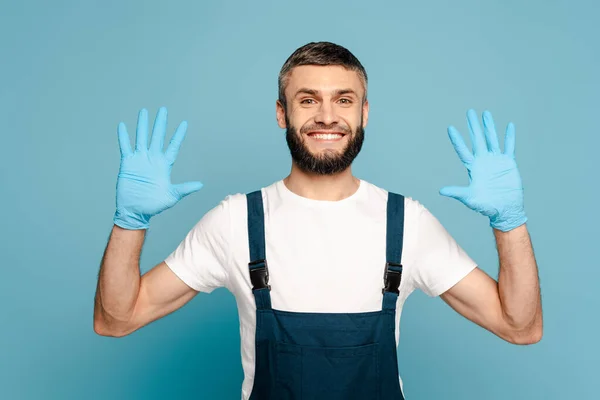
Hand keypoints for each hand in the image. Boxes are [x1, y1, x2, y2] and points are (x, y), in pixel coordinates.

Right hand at [113, 107, 202, 229]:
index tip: (184, 123)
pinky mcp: (128, 163)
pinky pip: (125, 146)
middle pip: (158, 136)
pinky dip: (124, 136)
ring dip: (143, 125)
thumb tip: (200, 185)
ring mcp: (140, 160)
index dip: (178, 135)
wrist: (136, 211)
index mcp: (164, 165)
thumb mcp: (172, 195)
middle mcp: (152, 159)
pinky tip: (123, 125)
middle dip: (160, 123)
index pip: (173, 146)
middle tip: (163, 109)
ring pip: (142, 137)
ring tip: (144, 111)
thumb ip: (185, 188)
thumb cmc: (154, 205)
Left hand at [439, 109, 526, 231]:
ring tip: (485, 114)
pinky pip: (509, 147)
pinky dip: (509, 137)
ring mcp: (496, 161)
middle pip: (477, 139)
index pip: (463, 150)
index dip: (457, 139)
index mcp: (473, 167)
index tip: (450, 127)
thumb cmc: (485, 206)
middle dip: (473, 126)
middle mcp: (484, 161)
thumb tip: (441, 191)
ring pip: (492, 139)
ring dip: (489, 127)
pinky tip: (509, 125)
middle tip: (469, 112)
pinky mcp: (508, 163)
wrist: (504, 210)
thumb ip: (457, 192)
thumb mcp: (469, 198)